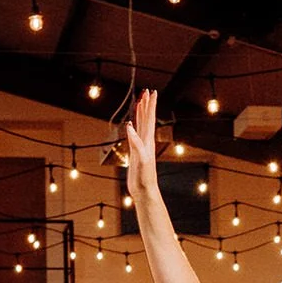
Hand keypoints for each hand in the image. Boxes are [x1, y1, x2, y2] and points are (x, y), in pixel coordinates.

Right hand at [121, 89, 159, 203]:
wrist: (145, 190)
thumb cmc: (145, 177)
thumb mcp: (141, 159)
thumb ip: (136, 143)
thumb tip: (130, 126)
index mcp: (148, 141)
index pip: (149, 119)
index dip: (150, 106)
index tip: (151, 92)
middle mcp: (146, 142)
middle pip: (146, 119)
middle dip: (147, 105)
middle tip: (147, 92)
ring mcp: (141, 147)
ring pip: (141, 126)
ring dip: (141, 114)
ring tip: (141, 103)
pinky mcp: (136, 153)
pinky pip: (134, 136)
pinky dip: (133, 127)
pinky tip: (131, 124)